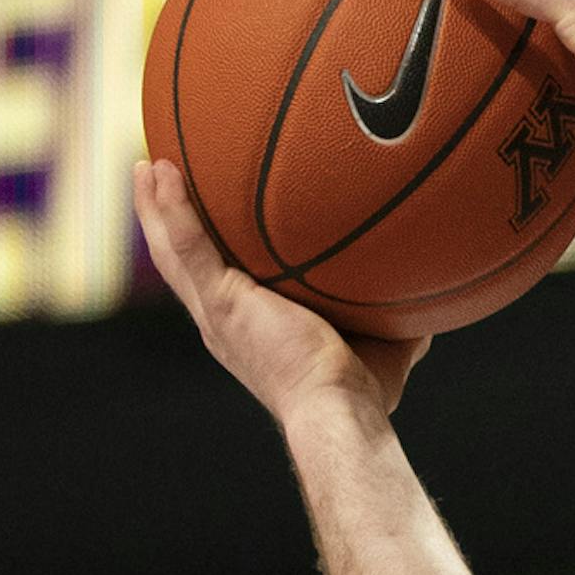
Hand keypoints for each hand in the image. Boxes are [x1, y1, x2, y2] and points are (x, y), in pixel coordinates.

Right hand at [134, 161, 427, 421]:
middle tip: (157, 179)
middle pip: (180, 264)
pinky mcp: (220, 304)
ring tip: (148, 165)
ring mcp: (216, 315)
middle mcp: (221, 325)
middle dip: (164, 222)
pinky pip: (186, 246)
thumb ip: (392, 321)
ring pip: (171, 251)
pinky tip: (162, 171)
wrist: (339, 409)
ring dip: (154, 207)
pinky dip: (170, 210)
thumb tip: (426, 306)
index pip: (218, 285)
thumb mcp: (380, 349)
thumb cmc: (359, 395)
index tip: (204, 223)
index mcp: (247, 333)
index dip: (206, 254)